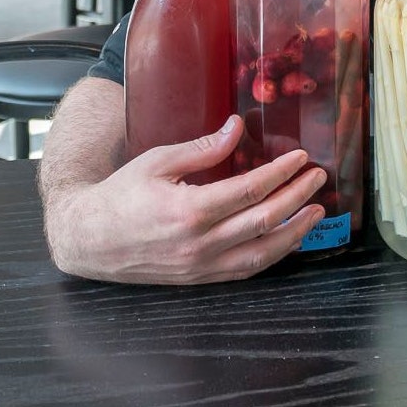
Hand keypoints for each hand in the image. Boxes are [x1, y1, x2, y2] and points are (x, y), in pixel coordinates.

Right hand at [45, 114, 326, 284]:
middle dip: (297, 197)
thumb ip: (202, 149)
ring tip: (315, 212)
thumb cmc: (120, 195)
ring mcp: (200, 265)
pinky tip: (287, 239)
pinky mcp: (199, 278)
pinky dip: (272, 255)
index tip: (300, 158)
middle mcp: (199, 242)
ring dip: (295, 232)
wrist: (88, 240)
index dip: (281, 173)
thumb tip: (236, 127)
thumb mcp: (157, 161)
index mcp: (189, 209)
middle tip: (318, 179)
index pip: (250, 189)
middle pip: (264, 219)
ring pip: (261, 252)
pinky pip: (245, 270)